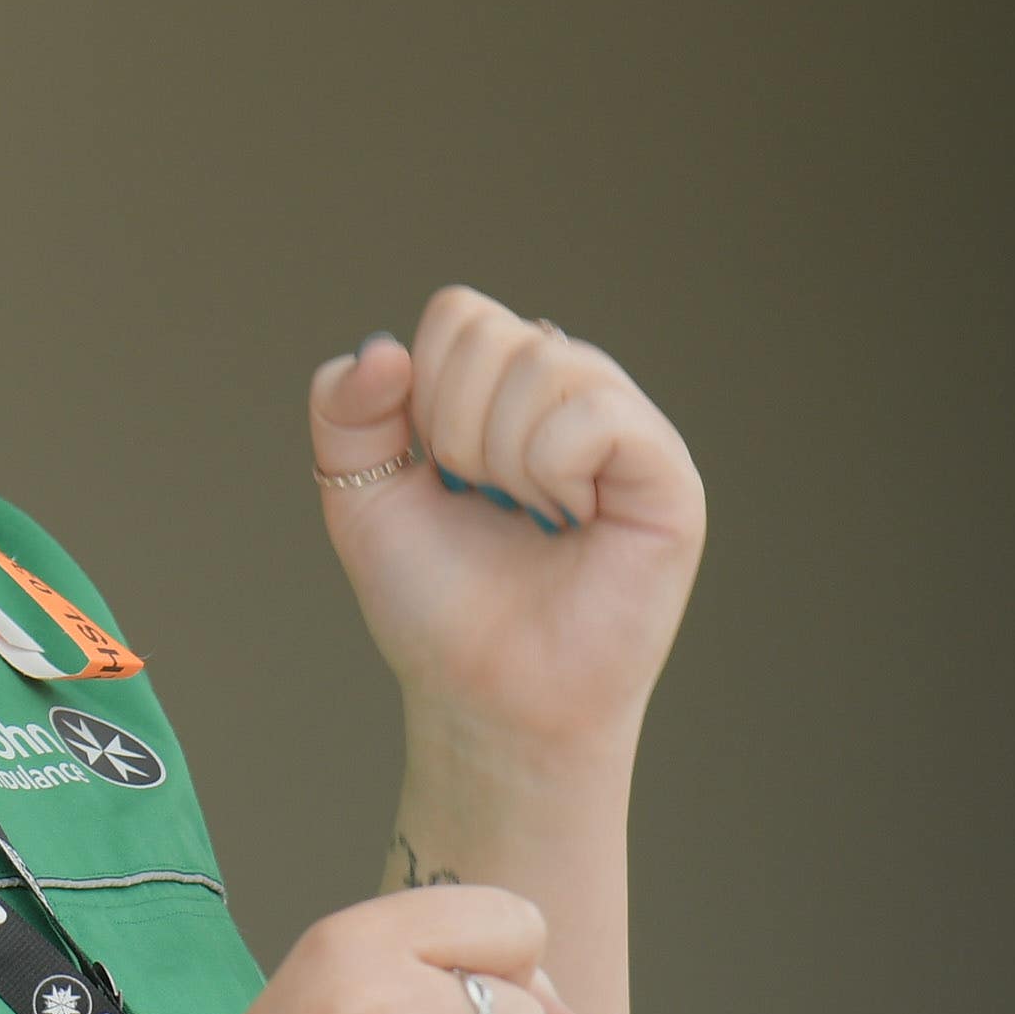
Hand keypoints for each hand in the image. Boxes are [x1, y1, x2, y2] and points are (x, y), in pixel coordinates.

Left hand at [311, 288, 704, 775]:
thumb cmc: (438, 605)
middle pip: (495, 333)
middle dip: (454, 430)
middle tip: (484, 501)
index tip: (436, 471)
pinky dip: (552, 470)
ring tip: (529, 517)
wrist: (483, 699)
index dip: (422, 391)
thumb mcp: (361, 496)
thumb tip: (385, 349)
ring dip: (500, 457)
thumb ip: (344, 410)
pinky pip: (596, 413)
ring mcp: (630, 431)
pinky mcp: (670, 476)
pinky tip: (569, 521)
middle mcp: (577, 394)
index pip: (460, 314)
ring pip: (545, 363)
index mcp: (512, 389)